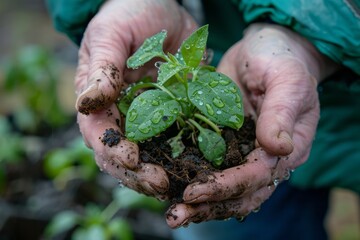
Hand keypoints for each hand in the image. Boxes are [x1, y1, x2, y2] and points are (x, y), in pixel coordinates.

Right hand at [75, 0, 196, 198]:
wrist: (161, 6)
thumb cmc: (129, 14)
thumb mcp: (112, 34)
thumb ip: (102, 68)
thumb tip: (87, 103)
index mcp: (98, 98)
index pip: (97, 132)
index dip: (112, 150)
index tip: (132, 158)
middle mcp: (119, 114)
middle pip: (120, 154)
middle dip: (137, 173)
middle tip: (161, 184)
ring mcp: (145, 117)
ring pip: (146, 155)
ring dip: (157, 173)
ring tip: (176, 186)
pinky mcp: (170, 114)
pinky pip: (173, 140)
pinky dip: (179, 158)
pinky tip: (192, 170)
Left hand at [166, 23, 337, 226]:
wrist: (262, 51)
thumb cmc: (280, 60)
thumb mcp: (287, 79)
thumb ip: (282, 112)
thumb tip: (279, 147)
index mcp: (288, 147)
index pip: (257, 177)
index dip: (227, 187)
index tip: (195, 192)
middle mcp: (265, 158)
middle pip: (241, 194)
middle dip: (209, 206)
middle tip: (176, 216)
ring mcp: (243, 153)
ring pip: (225, 189)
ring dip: (199, 204)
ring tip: (171, 213)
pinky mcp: (223, 144)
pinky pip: (209, 168)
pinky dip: (192, 180)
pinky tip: (169, 186)